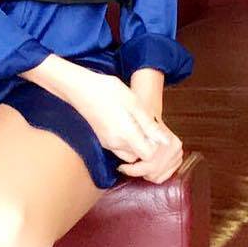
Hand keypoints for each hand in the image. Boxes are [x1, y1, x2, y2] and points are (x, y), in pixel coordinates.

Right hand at [64, 68, 183, 183]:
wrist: (82, 89)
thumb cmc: (108, 91)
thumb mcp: (134, 104)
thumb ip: (150, 125)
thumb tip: (165, 142)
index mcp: (126, 134)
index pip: (149, 155)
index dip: (156, 147)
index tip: (156, 132)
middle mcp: (116, 143)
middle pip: (140, 157)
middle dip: (147, 147)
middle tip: (149, 128)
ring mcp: (108, 144)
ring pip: (130, 154)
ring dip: (137, 146)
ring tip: (138, 126)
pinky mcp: (103, 141)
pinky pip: (120, 149)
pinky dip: (127, 143)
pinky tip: (127, 126)